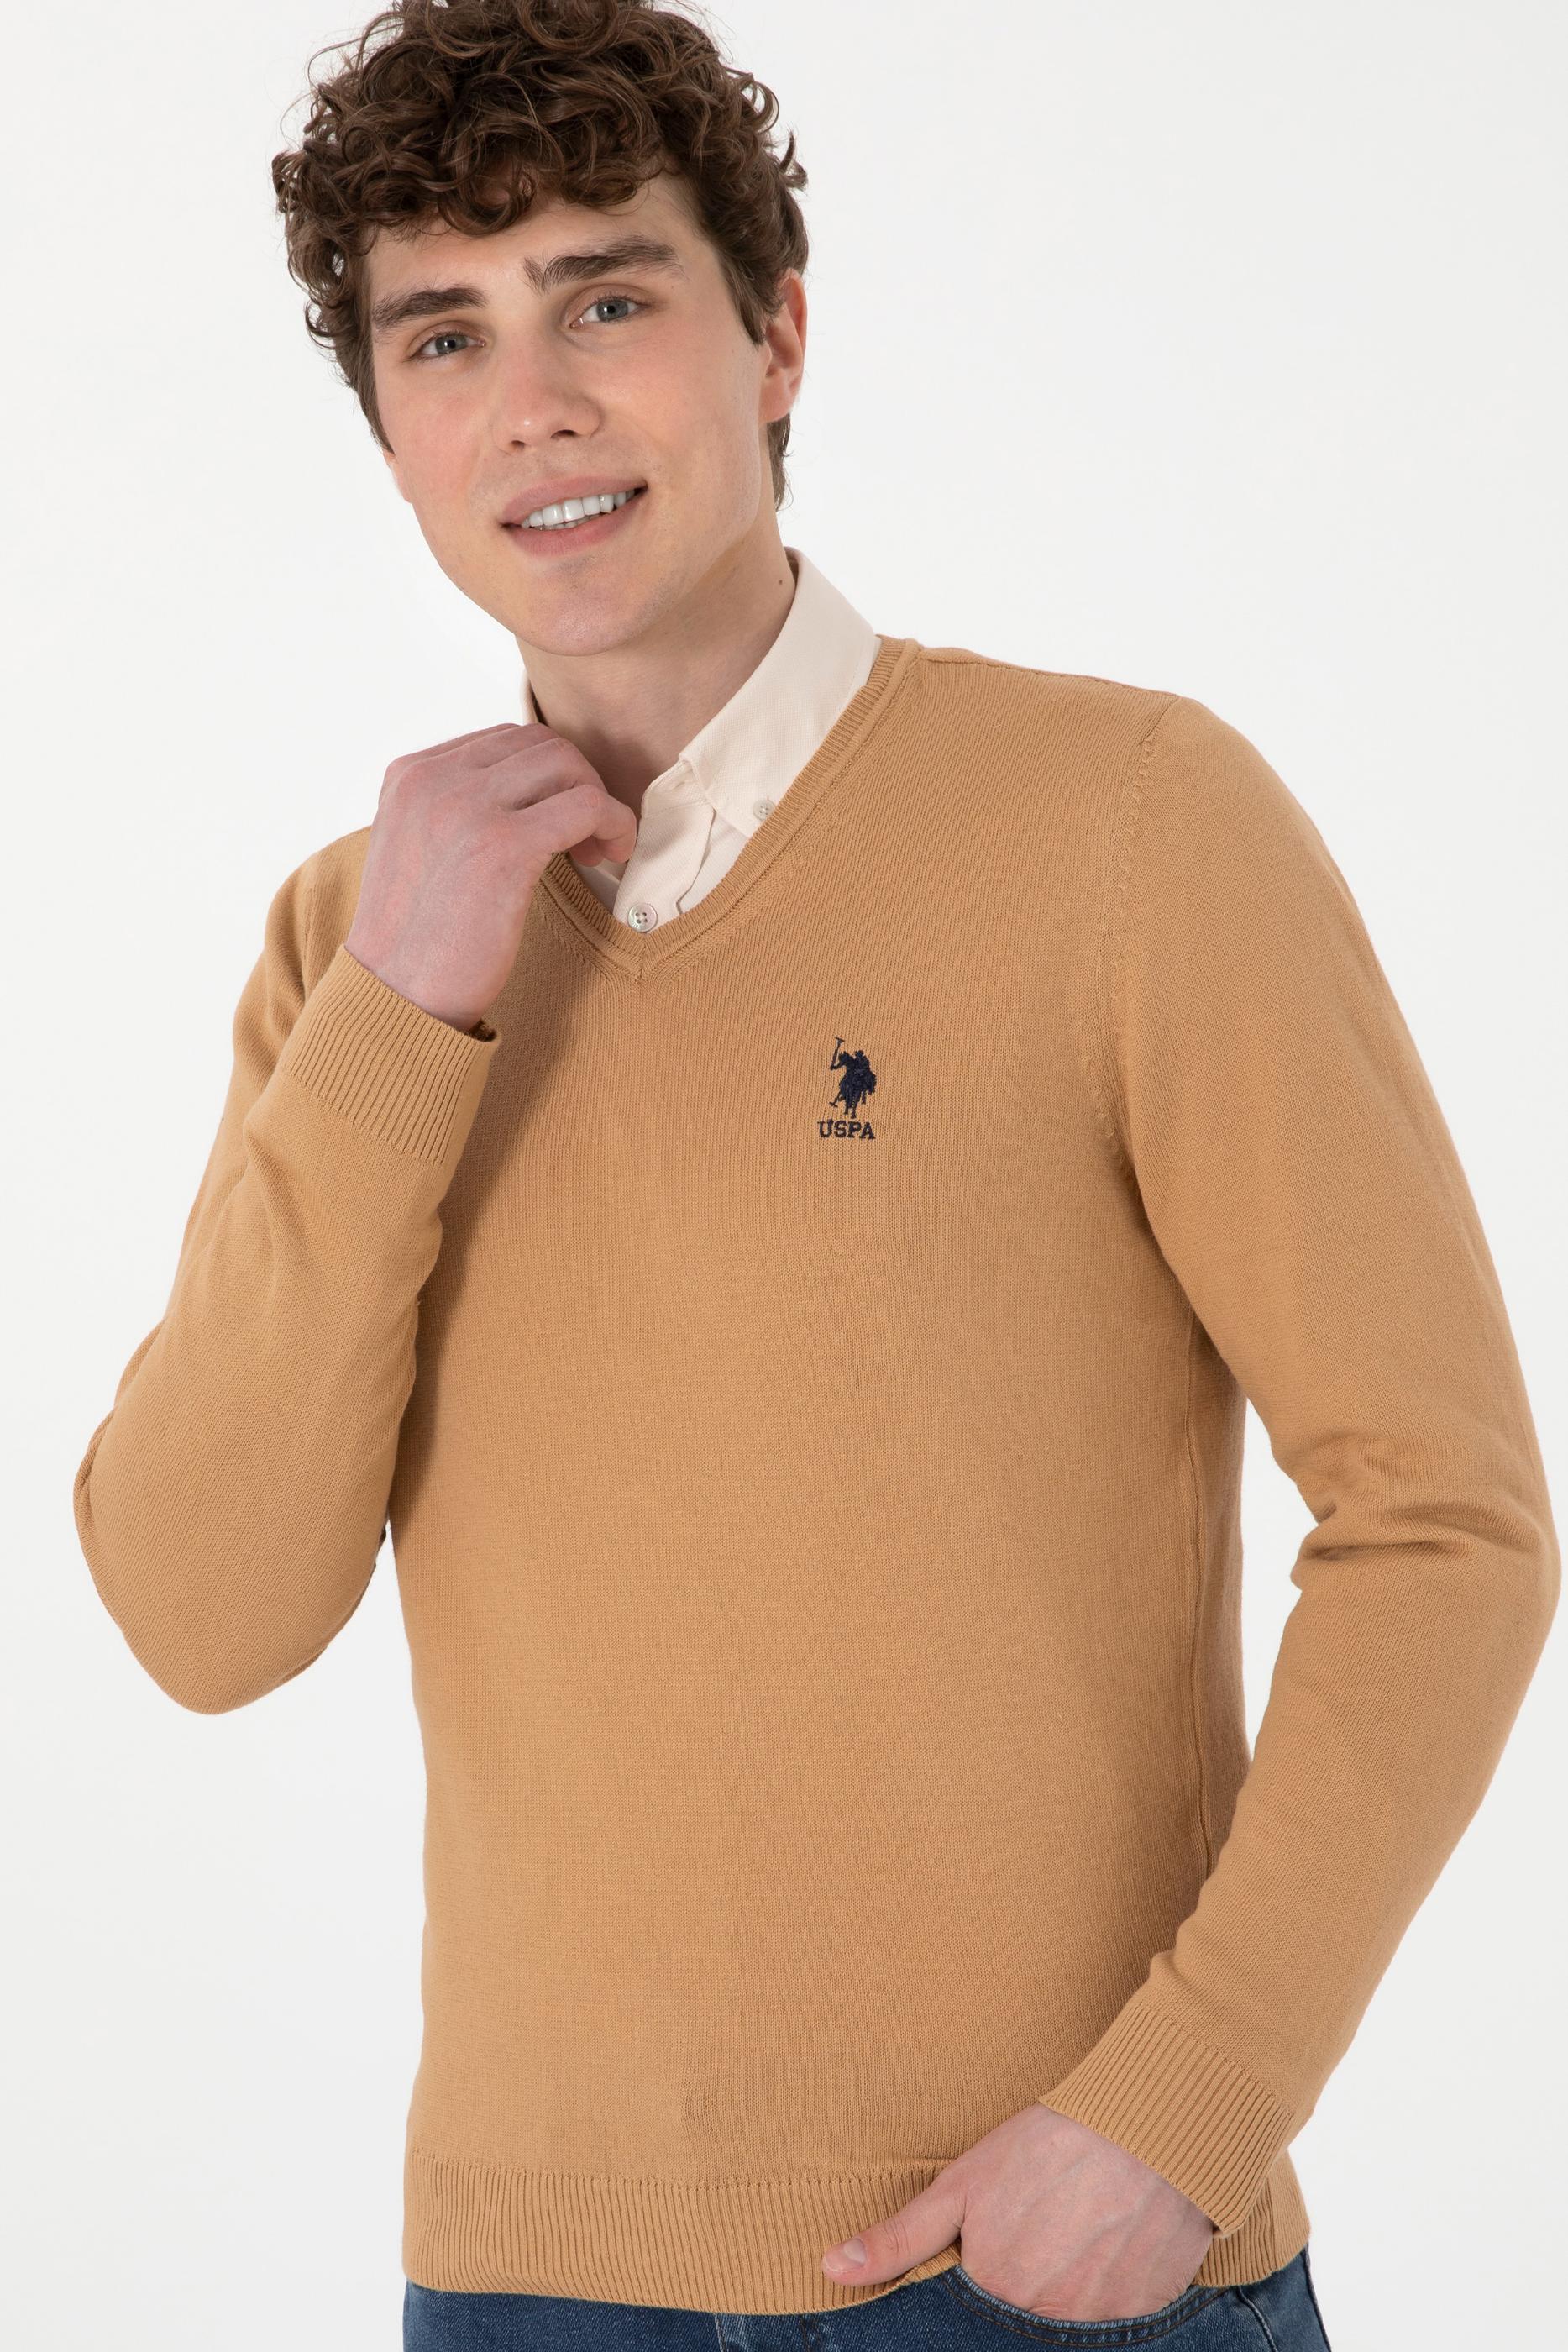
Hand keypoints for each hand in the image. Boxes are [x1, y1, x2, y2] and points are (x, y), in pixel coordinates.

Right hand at [345, 720, 637, 1031]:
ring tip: (593, 851)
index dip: (545, 778)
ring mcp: (467, 806)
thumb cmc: (414, 940)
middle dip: (575, 783)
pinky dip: (613, 823)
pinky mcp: (504, 844)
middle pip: (539, 744)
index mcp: (409, 775)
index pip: (501, 741)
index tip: (558, 822)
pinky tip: (609, 856)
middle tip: (584, 837)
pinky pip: (586, 804)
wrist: (395, 994)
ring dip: (596, 802)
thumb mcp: (416, 849)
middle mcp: (433, 779)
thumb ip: (451, 811)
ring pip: (566, 764)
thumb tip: (519, 796)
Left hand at [820, 2101, 1216, 2322]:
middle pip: (1021, 2319)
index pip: (972, 2315)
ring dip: (1067, 2289)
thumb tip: (832, 2269)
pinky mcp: (1146, 2313)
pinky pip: (1116, 2320)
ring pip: (1069, 2321)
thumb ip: (901, 2237)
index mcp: (996, 2290)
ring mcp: (1100, 2322)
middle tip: (1041, 2232)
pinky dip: (1110, 2290)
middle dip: (1024, 2285)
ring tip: (1075, 2233)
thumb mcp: (963, 2182)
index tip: (1000, 2247)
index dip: (985, 2276)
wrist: (1148, 2125)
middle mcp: (1046, 2319)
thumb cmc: (1048, 2143)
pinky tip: (1108, 2244)